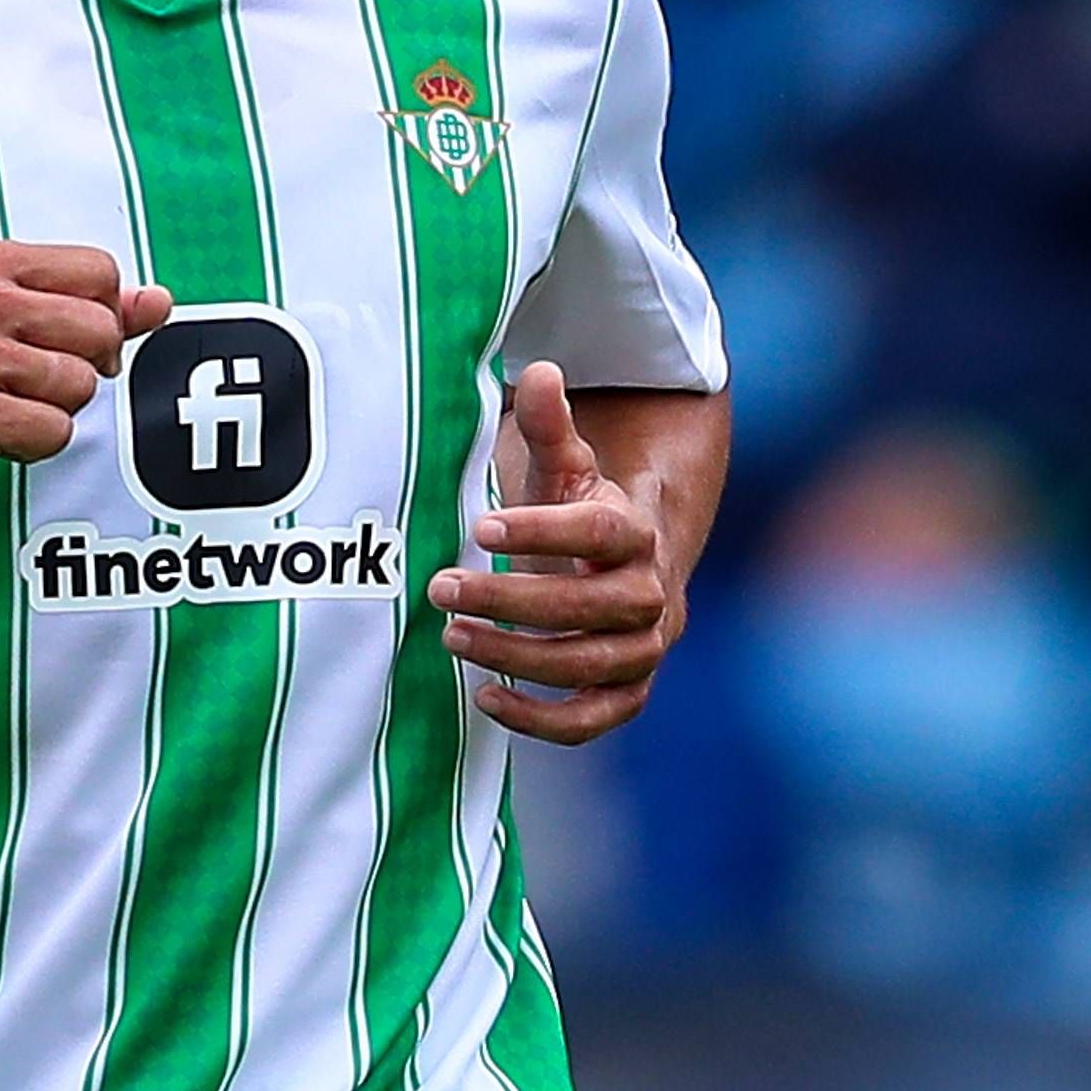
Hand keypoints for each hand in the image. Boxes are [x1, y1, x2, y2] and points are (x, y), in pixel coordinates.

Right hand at [0, 240, 167, 519]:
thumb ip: (85, 309)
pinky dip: (30, 448)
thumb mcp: (1, 325)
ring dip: (49, 414)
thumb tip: (159, 300)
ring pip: (80, 387)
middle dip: (78, 373)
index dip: (100, 320)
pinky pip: (54, 433)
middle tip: (21, 387)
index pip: (102, 272)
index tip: (59, 346)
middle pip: (102, 331)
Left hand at [435, 362, 679, 745]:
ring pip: (588, 664)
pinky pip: (593, 719)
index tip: (480, 527)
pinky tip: (486, 698)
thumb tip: (539, 370)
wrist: (630, 570)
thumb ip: (552, 425)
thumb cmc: (580, 514)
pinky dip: (543, 720)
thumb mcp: (568, 467)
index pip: (598, 532)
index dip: (542, 530)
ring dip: (517, 656)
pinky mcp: (626, 693)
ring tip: (450, 636)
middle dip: (511, 599)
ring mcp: (642, 650)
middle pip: (591, 606)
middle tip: (440, 588)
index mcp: (636, 531)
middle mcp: (650, 595)